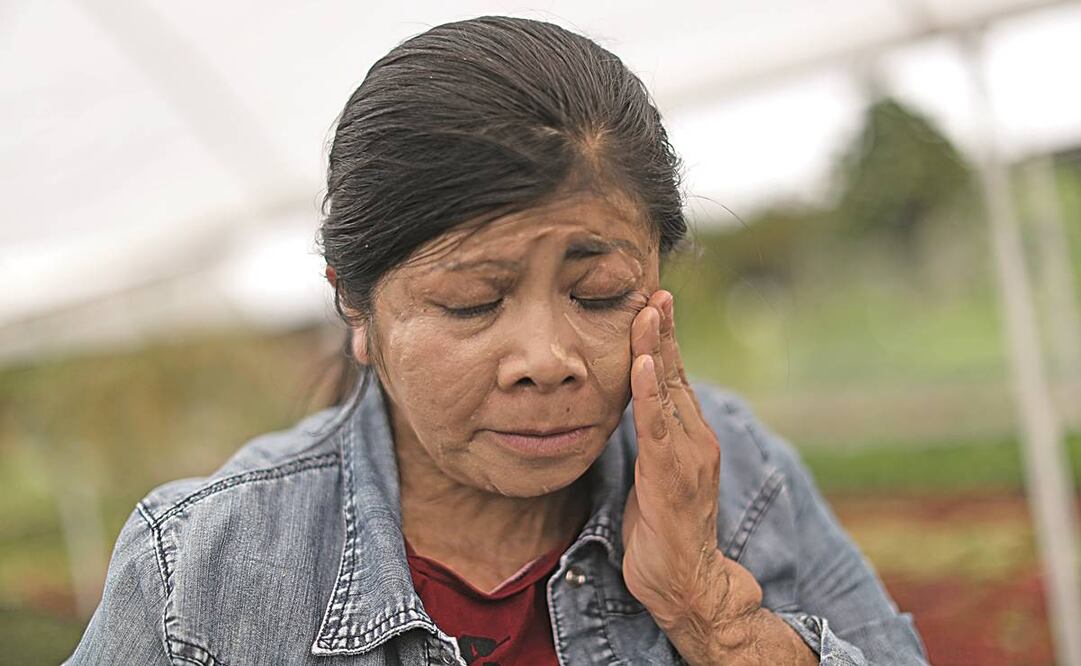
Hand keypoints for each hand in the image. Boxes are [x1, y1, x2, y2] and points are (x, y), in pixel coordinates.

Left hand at [621, 289, 723, 630]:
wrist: (687, 584)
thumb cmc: (663, 533)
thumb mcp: (651, 477)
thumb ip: (646, 443)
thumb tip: (626, 414)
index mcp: (688, 438)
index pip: (672, 379)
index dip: (661, 342)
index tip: (650, 305)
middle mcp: (696, 439)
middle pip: (675, 374)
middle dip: (663, 331)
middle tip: (654, 290)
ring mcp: (690, 456)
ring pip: (670, 392)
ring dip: (657, 349)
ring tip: (647, 312)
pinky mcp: (675, 477)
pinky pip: (660, 427)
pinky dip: (651, 394)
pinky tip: (643, 365)